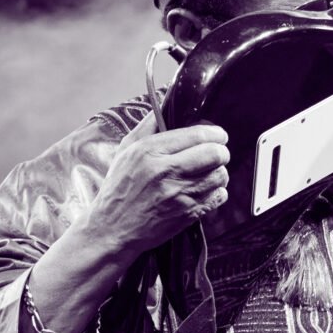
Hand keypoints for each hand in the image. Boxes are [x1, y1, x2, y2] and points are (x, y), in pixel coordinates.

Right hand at [82, 112, 229, 259]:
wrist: (112, 229)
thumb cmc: (118, 189)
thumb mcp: (126, 150)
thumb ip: (148, 125)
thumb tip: (165, 103)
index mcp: (150, 151)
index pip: (197, 135)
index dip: (215, 134)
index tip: (217, 136)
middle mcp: (166, 171)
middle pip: (216, 154)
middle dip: (221, 151)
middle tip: (217, 153)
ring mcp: (179, 194)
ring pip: (220, 175)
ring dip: (219, 172)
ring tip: (208, 172)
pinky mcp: (188, 214)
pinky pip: (219, 197)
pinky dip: (217, 192)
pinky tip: (205, 190)